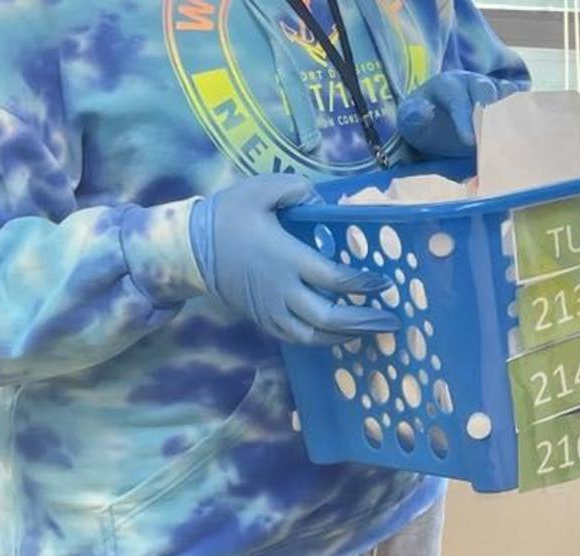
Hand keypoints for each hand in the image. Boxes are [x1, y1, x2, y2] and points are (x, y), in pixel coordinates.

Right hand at [188, 175, 396, 345]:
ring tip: (373, 331)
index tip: (384, 283)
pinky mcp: (263, 319)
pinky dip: (322, 341)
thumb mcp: (260, 189)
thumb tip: (319, 199)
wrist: (188, 249)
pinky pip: (296, 339)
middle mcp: (281, 289)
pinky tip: (341, 336)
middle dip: (364, 321)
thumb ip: (294, 190)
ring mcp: (271, 309)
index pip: (333, 278)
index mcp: (285, 257)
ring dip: (346, 336)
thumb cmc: (228, 216)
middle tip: (391, 320)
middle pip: (328, 316)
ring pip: (313, 336)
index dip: (363, 284)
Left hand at [396, 70, 522, 157]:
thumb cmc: (424, 125)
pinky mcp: (507, 100)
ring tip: (508, 137)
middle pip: (486, 89)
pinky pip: (520, 102)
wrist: (438, 129)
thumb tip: (423, 111)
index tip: (469, 141)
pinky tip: (520, 137)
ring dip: (509, 113)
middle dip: (489, 114)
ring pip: (507, 92)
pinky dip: (522, 116)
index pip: (457, 97)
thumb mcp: (410, 123)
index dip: (464, 118)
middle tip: (490, 140)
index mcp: (446, 85)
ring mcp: (492, 88)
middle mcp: (471, 81)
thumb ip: (413, 117)